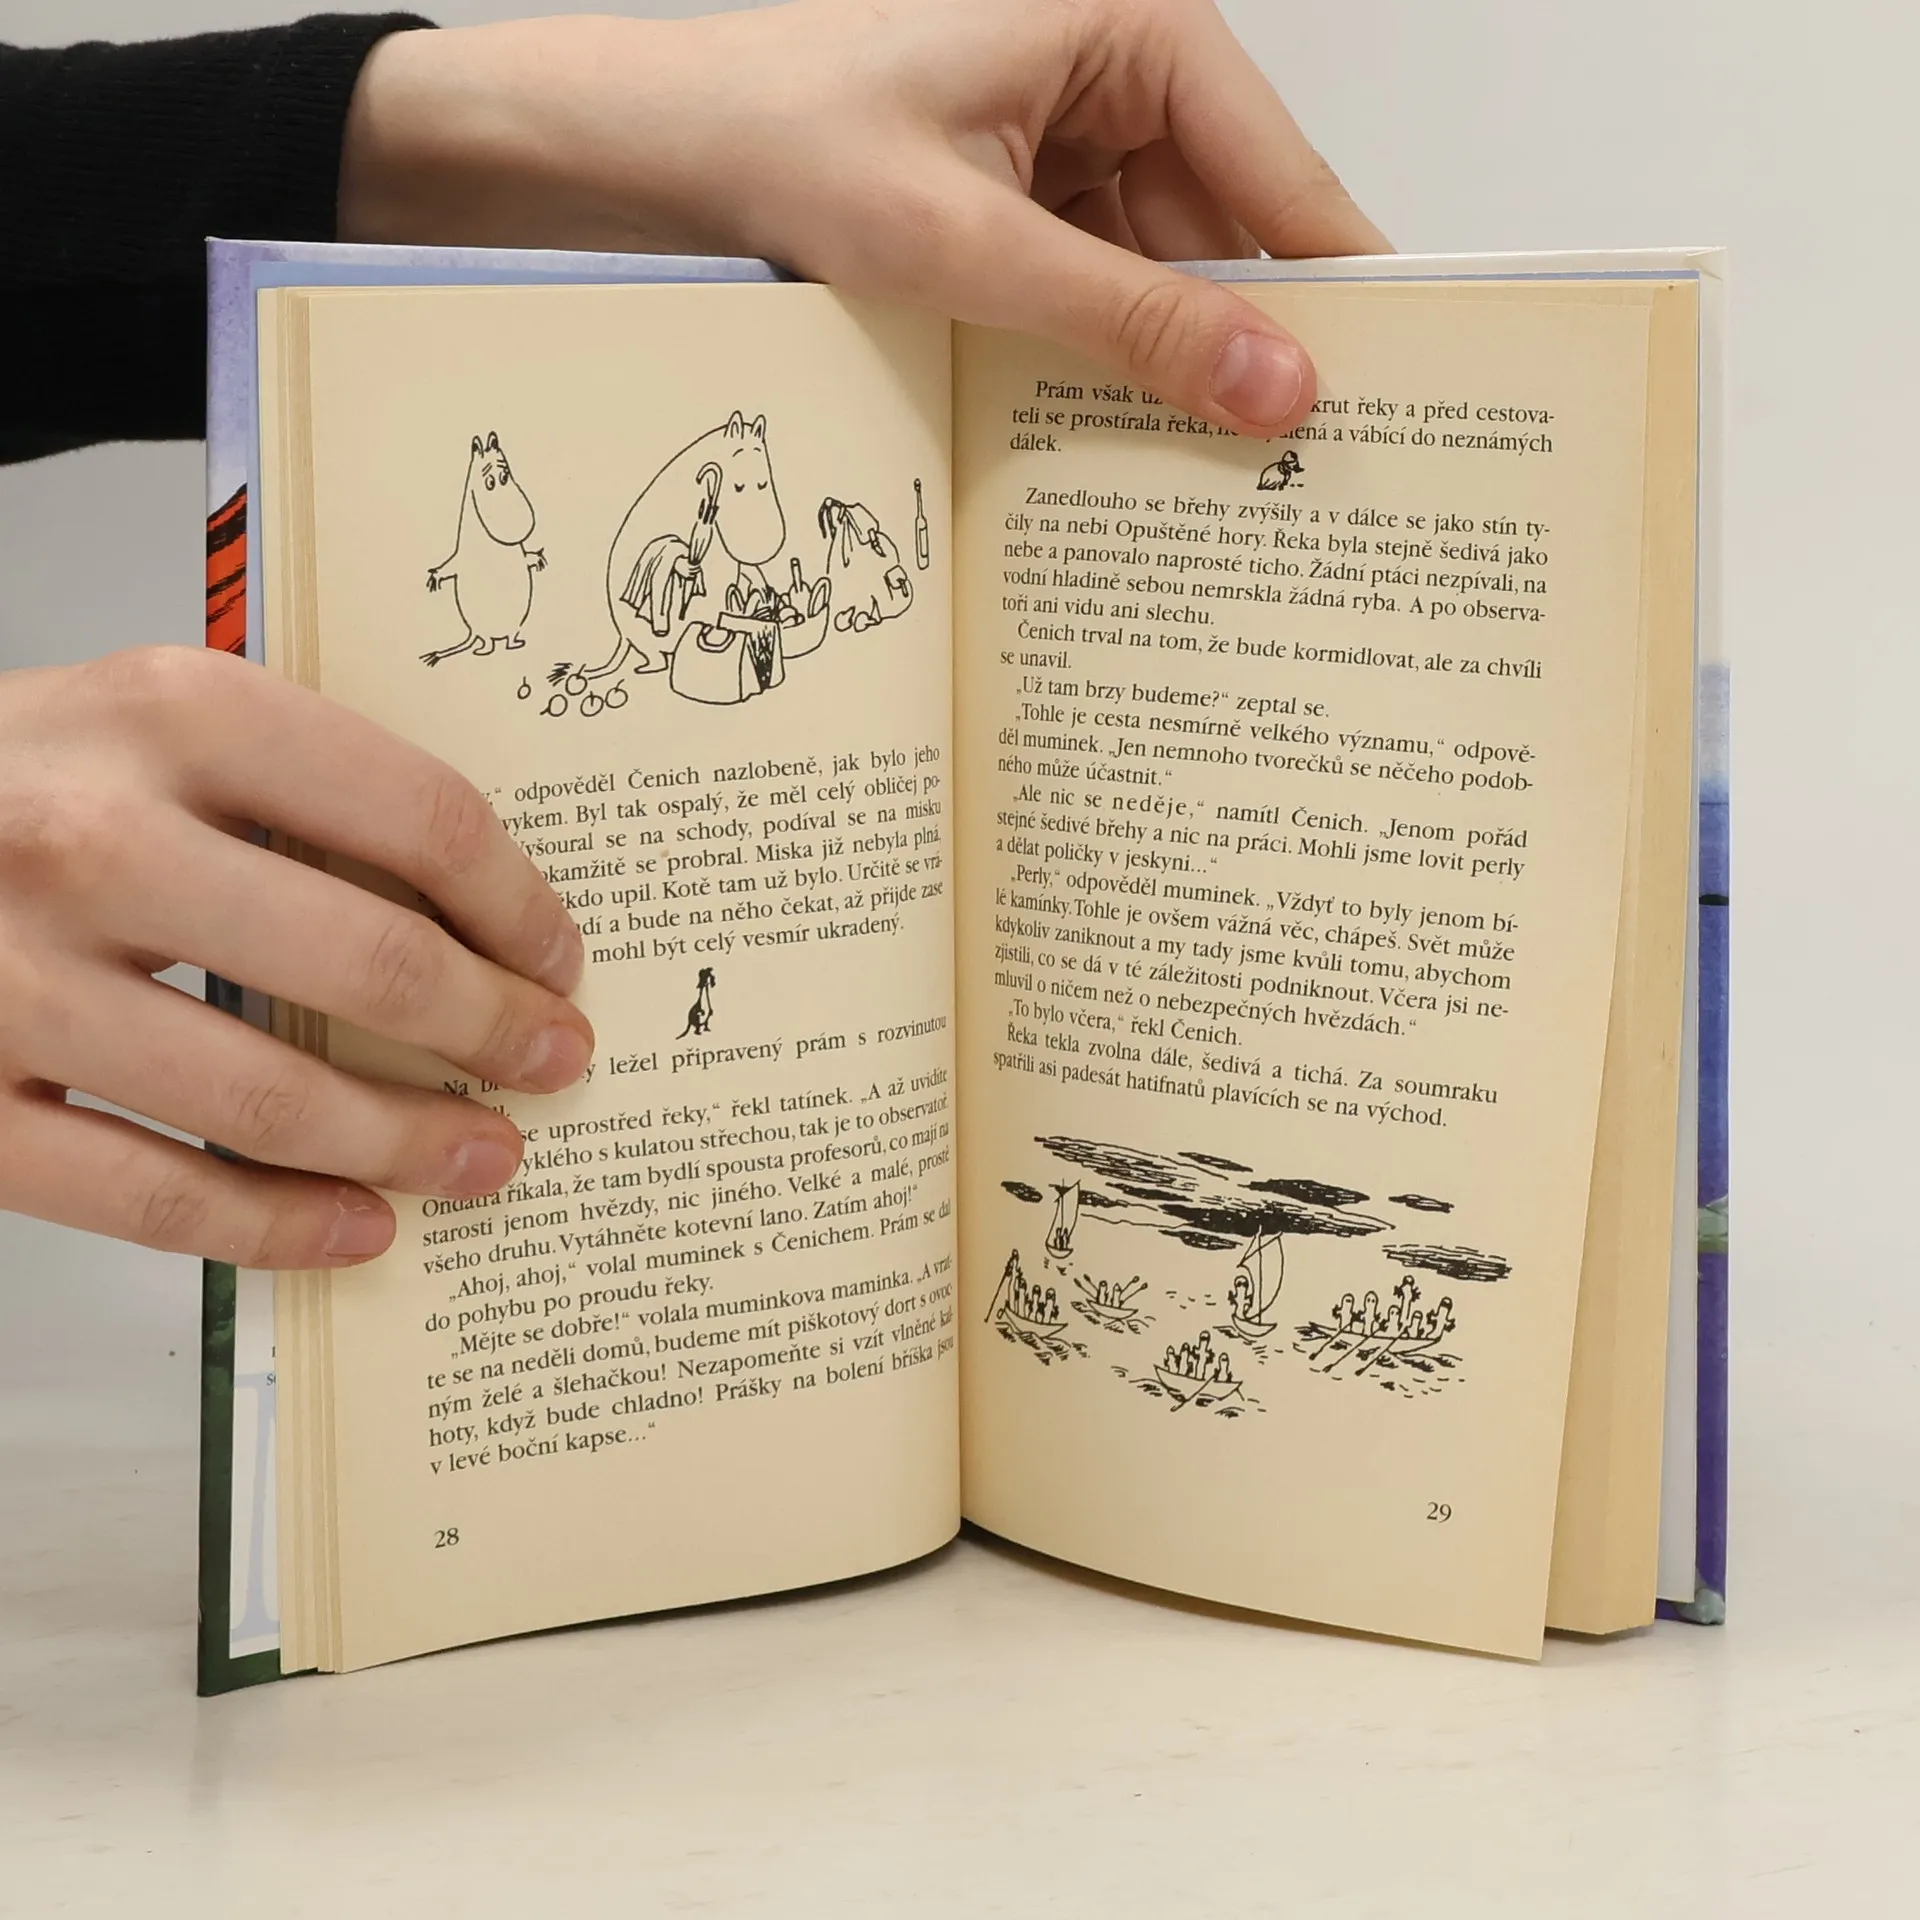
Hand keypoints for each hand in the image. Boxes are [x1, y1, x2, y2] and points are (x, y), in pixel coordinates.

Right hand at [0, 648, 592, 1266]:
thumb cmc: (7, 780)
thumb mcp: (145, 723)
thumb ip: (292, 786)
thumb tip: (480, 913)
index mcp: (166, 709)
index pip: (413, 812)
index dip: (516, 902)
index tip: (559, 956)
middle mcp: (88, 834)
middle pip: (364, 957)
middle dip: (490, 1028)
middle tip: (556, 1064)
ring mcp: (6, 977)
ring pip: (268, 1094)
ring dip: (407, 1143)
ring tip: (489, 1162)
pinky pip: (150, 1194)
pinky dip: (276, 1225)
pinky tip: (356, 1231)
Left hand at [340, 0, 1386, 435]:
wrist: (653, 147)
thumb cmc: (781, 139)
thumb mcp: (970, 246)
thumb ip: (1130, 322)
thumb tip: (1275, 388)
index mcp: (1136, 28)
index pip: (1288, 176)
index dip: (1342, 294)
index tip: (1399, 397)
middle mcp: (1123, 70)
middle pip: (1236, 233)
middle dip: (1250, 348)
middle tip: (1295, 477)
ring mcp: (1078, 136)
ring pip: (1173, 271)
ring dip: (1174, 365)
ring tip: (1210, 477)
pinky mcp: (1032, 193)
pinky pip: (1108, 282)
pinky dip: (1110, 355)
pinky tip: (1118, 434)